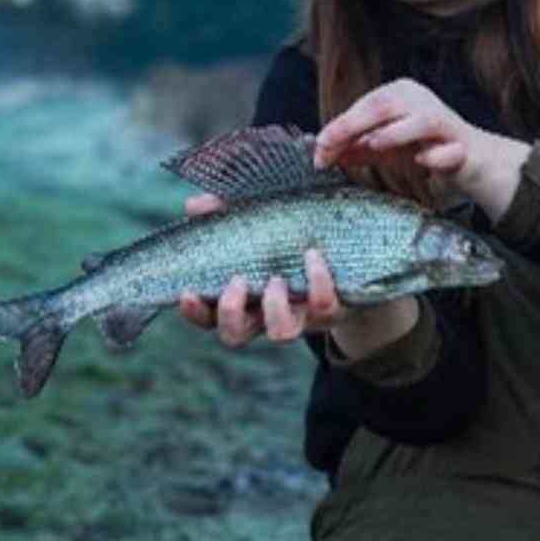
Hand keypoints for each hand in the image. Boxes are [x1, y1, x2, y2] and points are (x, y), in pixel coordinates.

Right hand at [177, 193, 344, 347]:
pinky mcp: (331, 309)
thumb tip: (194, 205)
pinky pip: (323, 307)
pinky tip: (313, 255)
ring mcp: (300, 315)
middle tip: (238, 282)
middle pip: (235, 336)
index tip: (188, 293)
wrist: (351, 254)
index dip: (194, 313)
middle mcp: (267, 314)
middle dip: (230, 314)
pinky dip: (317, 281)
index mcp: (244, 296)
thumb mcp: (260, 221)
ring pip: (281, 334)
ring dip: (274, 308)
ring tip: (276, 279)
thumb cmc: (292, 238)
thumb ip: (227, 213)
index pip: (207, 317)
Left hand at [313, 79, 530, 220]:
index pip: (364, 106)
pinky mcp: (463, 146)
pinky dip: (436, 156)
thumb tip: (322, 153)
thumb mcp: (383, 148)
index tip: (318, 153)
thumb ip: (355, 148)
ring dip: (395, 134)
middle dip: (352, 128)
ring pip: (420, 121)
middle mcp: (421, 100)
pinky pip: (449, 150)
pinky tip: (423, 162)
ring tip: (372, 146)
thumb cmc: (424, 148)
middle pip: (384, 107)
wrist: (471, 163)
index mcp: (400, 93)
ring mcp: (445, 122)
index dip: (338, 127)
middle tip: (327, 151)